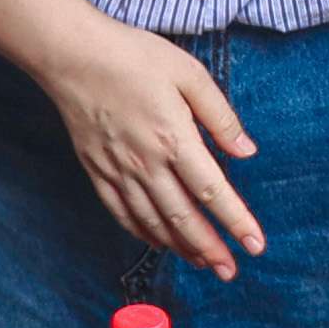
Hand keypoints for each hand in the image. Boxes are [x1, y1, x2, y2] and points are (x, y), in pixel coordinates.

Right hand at [27, 11, 263, 274]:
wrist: (72, 55)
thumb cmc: (133, 57)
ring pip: (154, 223)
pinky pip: (123, 214)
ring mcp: (119, 172)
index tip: (255, 245)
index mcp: (175, 139)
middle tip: (230, 272)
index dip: (236, 222)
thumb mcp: (189, 74)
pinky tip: (160, 243)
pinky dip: (144, 234)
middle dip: (211, 249)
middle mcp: (147, 164)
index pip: (213, 192)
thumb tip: (246, 151)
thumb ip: (220, 116)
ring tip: (203, 264)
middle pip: (184, 219)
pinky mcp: (98, 172)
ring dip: (181, 248)